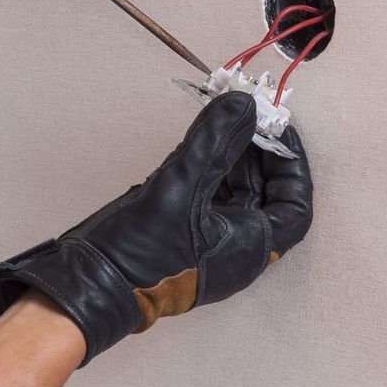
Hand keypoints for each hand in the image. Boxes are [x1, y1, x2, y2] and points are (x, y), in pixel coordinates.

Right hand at [0, 91, 313, 365]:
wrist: (92, 281)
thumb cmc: (143, 250)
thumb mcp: (181, 187)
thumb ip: (214, 142)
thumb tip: (243, 105)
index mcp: (252, 246)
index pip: (294, 205)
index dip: (293, 165)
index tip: (279, 129)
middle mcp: (237, 246)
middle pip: (266, 195)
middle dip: (260, 153)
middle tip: (248, 115)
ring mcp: (209, 241)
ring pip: (235, 194)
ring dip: (234, 157)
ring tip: (224, 120)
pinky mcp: (183, 233)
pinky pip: (209, 196)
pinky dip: (210, 168)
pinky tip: (199, 143)